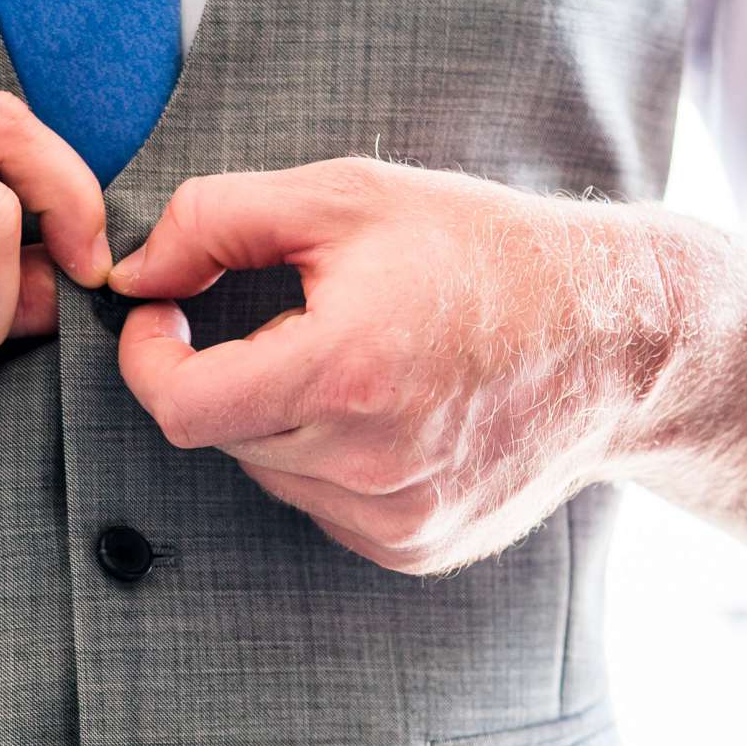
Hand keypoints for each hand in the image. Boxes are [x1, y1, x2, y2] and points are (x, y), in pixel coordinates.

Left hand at [108, 158, 684, 572]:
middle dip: (233, 374)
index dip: (148, 360)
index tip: (161, 316)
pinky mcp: (417, 548)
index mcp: (343, 372)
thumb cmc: (480, 253)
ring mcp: (396, 518)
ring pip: (273, 474)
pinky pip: (326, 506)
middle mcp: (368, 463)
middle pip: (227, 433)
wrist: (615, 337)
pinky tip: (394, 410)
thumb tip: (131, 275)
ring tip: (362, 360)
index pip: (182, 406)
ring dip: (283, 419)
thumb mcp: (346, 197)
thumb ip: (216, 222)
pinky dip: (331, 459)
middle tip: (294, 316)